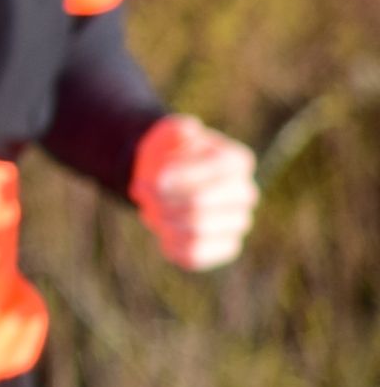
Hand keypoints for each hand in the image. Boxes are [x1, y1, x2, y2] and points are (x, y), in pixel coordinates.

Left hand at [132, 115, 257, 270]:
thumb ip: (174, 129)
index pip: (211, 174)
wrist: (162, 180)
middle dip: (160, 202)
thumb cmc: (165, 155)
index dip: (173, 179)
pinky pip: (196, 256)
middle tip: (141, 194)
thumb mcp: (164, 135)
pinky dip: (171, 245)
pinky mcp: (224, 247)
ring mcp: (238, 222)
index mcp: (237, 161)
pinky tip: (163, 232)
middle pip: (199, 206)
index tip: (147, 180)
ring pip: (197, 233)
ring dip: (163, 223)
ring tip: (150, 212)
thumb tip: (190, 129)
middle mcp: (245, 193)